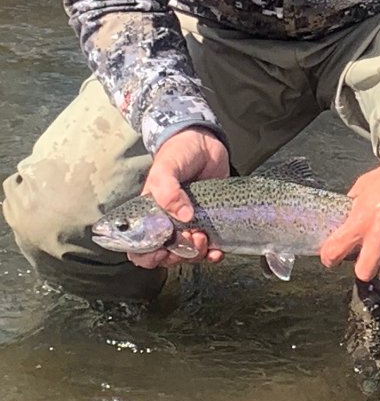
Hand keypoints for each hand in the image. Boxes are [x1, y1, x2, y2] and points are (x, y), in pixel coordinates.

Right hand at [128, 127, 229, 268]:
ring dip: (196, 254)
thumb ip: (166, 190)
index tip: (163, 250)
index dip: (149, 256)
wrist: (206, 143)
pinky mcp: (209, 223)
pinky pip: (210, 249)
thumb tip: (183, 216)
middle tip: (190, 237)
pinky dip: (213, 254)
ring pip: (188, 255)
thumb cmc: (178, 153)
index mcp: (150, 216)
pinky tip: (218, 250)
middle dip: (179, 254)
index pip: (140, 248)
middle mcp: (168, 224)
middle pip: (167, 256)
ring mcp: (189, 225)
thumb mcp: (166, 168)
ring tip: (203, 238)